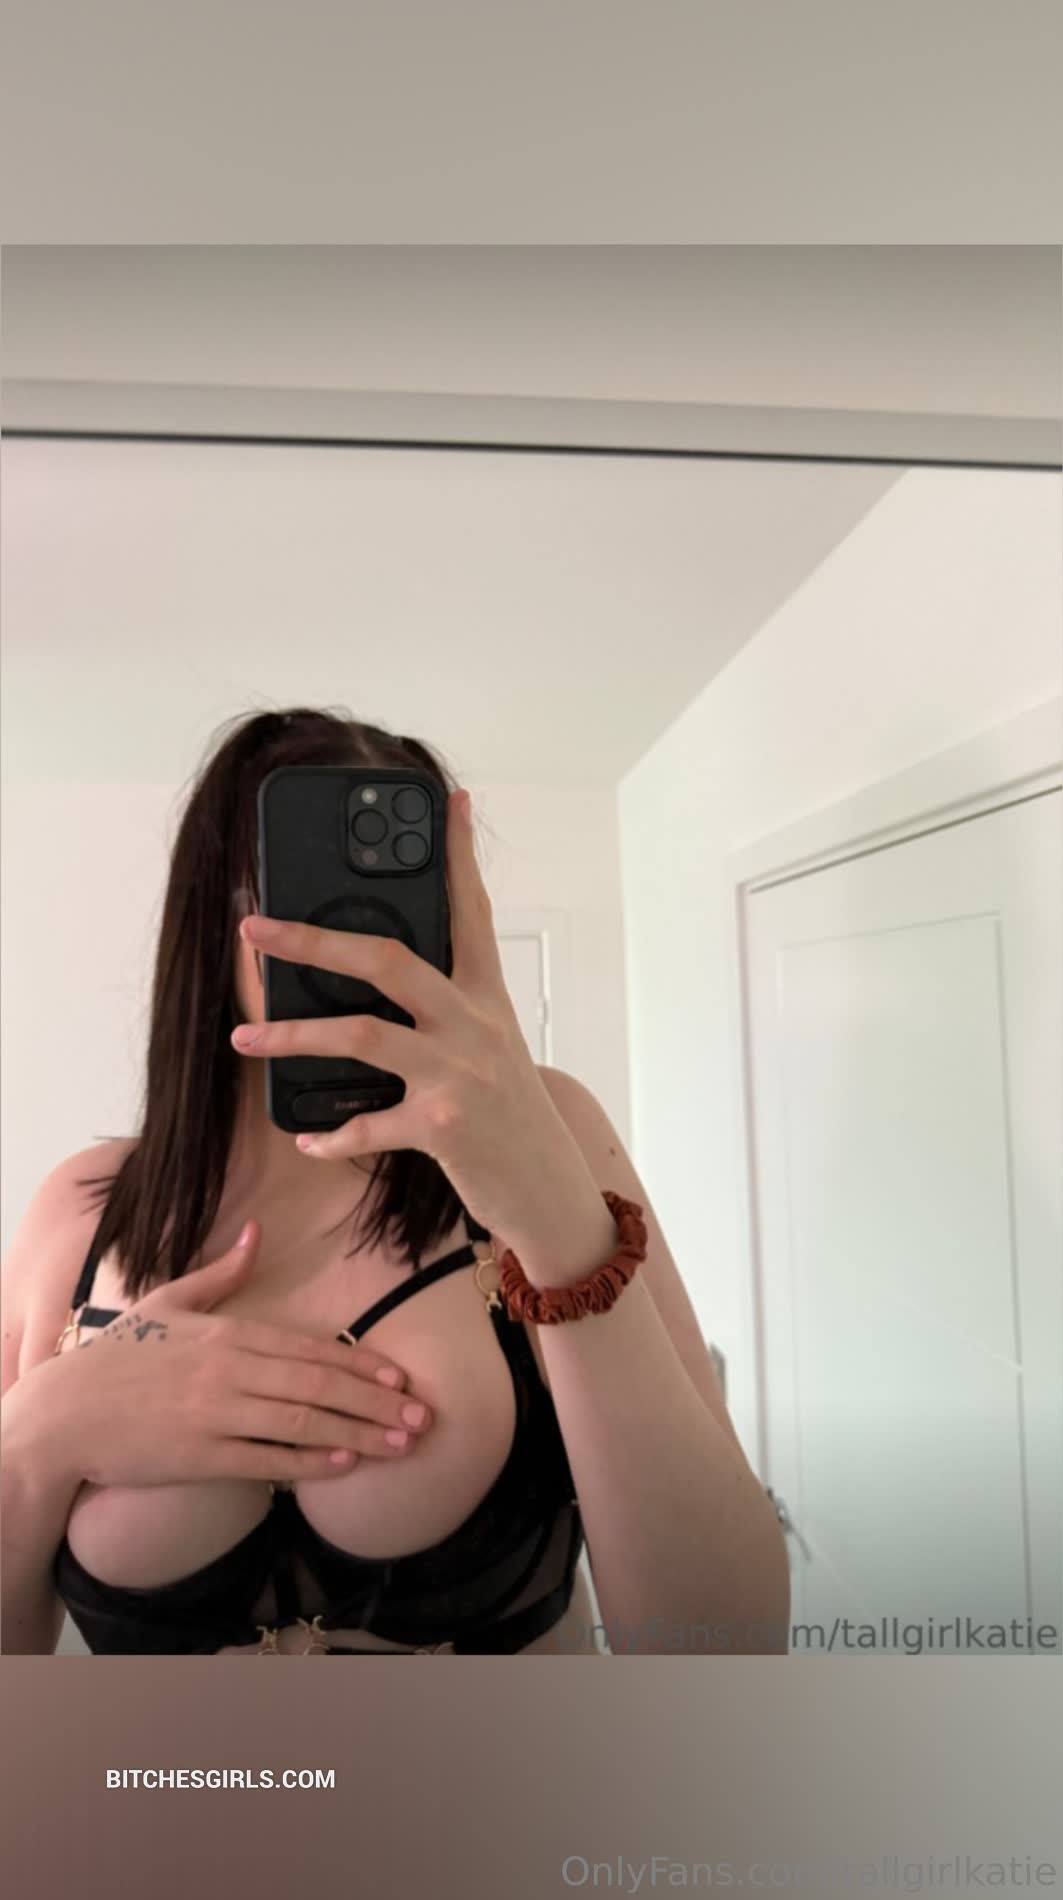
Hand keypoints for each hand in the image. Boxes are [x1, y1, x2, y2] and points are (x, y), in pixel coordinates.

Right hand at [20, 1221, 433, 1489]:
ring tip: (400, 1445)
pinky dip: (308, 1462)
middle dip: (377, 1402)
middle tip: (422, 1418)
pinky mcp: (200, 1456)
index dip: (361, 1364)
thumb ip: (219, 1272)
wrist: (63, 1414)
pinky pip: (265, 1459)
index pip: (310, 1348)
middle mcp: (229, 1371)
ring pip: (302, 1422)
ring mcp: (216, 1414)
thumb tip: (256, 1233)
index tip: (401, 1378)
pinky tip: (343, 1465)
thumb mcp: (167, 1302)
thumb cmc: (117, 1357)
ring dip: (359, 1434)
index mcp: (227, 1332)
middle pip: (318, 1385)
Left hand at [232, 787, 598, 1247]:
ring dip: (293, 1035)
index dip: (459, 855)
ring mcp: (458, 1072)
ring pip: (362, 1034)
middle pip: (387, 959)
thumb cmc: (507, 1110)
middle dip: (313, 939)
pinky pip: (369, 1124)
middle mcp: (473, 1023)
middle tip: (256, 928)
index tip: (447, 804)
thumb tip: (374, 973)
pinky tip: (308, 1135)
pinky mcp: (443, 1126)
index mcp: (485, 994)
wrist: (547, 1184)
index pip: (471, 911)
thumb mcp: (490, 1044)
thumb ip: (446, 1007)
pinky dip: (334, 1132)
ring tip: (245, 1038)